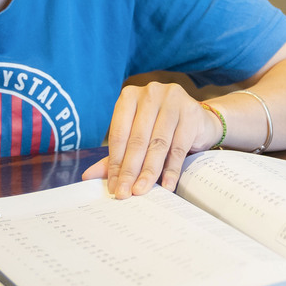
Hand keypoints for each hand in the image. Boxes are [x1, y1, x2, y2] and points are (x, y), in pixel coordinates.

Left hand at [80, 83, 220, 197]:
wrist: (198, 121)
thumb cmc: (161, 129)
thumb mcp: (136, 139)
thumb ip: (115, 156)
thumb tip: (88, 177)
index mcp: (129, 96)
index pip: (119, 134)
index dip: (115, 162)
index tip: (114, 186)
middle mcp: (150, 92)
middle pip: (138, 139)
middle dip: (130, 170)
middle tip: (125, 193)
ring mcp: (172, 99)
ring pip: (158, 143)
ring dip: (149, 171)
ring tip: (142, 190)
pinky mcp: (191, 111)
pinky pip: (179, 146)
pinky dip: (172, 169)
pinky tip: (167, 185)